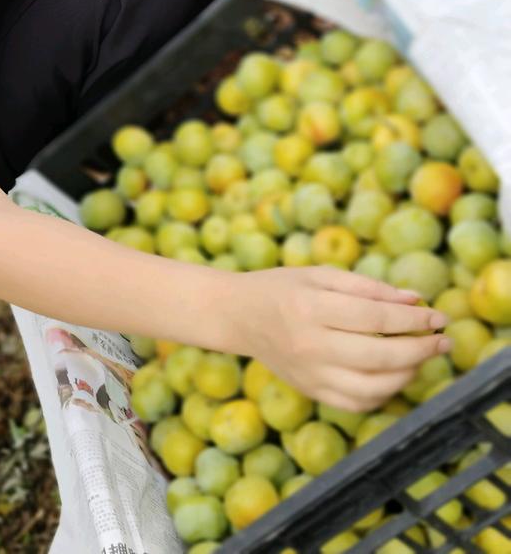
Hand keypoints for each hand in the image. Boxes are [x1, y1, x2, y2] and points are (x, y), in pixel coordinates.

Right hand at [236, 266, 449, 411]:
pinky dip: (383, 393)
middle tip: (441, 340)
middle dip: (420, 349)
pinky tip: (392, 375)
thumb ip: (366, 286)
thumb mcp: (319, 275)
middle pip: (380, 356)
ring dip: (407, 374)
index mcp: (310, 308)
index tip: (437, 316)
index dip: (413, 319)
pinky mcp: (310, 391)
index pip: (375, 318)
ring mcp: (309, 374)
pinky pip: (357, 404)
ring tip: (418, 357)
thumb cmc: (280, 288)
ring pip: (373, 387)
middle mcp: (309, 345)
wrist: (237, 315)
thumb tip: (414, 300)